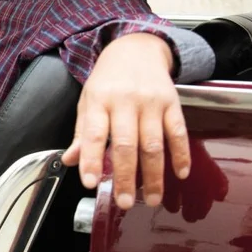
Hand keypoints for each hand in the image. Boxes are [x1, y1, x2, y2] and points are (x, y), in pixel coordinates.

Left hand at [61, 32, 190, 209]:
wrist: (136, 49)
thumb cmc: (108, 80)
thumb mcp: (88, 100)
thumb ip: (82, 133)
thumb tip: (70, 161)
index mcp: (99, 100)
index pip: (92, 133)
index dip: (90, 159)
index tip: (88, 182)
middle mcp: (125, 101)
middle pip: (126, 144)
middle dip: (126, 176)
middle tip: (126, 202)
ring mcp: (150, 102)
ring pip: (153, 144)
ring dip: (154, 175)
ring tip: (153, 198)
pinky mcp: (172, 102)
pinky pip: (178, 132)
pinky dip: (181, 155)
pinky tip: (180, 174)